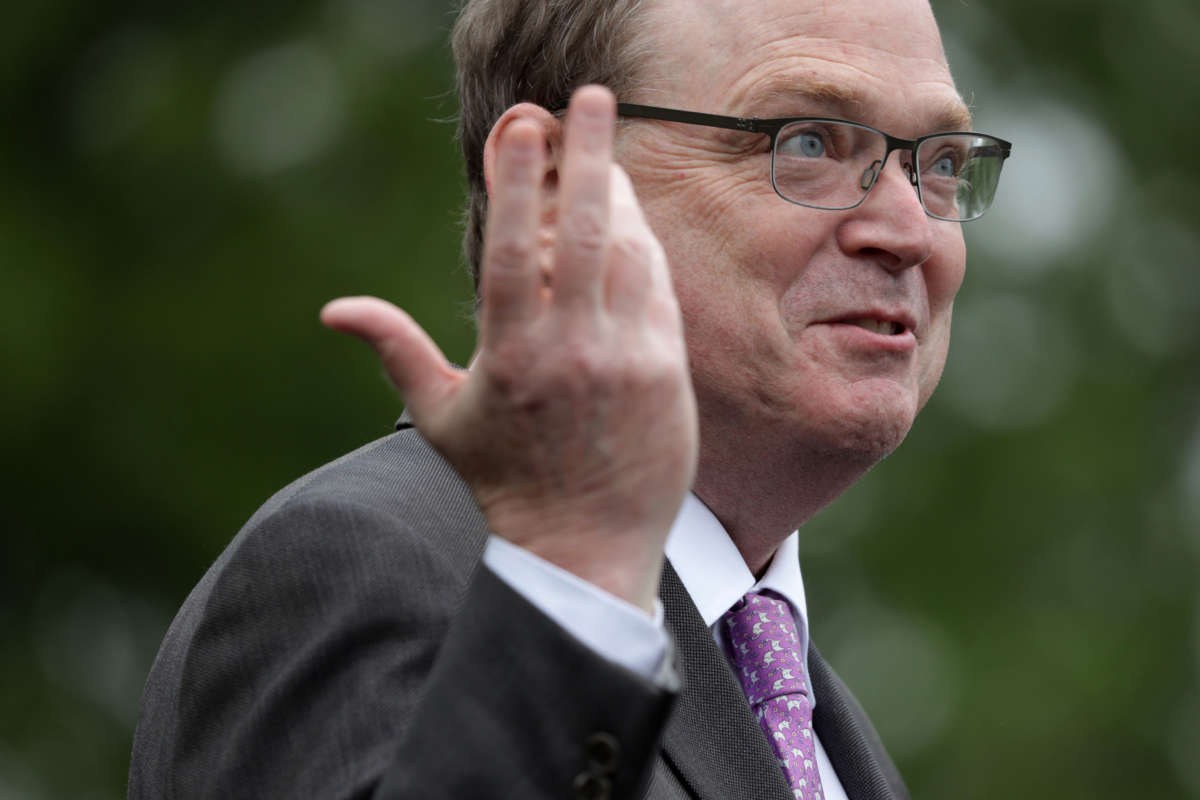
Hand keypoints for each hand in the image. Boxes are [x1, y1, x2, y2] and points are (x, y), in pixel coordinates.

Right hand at [320, 86, 696, 612]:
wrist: (585, 548)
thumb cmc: (504, 483)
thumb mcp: (440, 418)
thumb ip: (395, 350)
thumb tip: (334, 310)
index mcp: (511, 355)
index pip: (516, 247)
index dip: (517, 177)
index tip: (521, 123)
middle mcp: (573, 349)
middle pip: (586, 229)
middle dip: (589, 154)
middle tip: (590, 99)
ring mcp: (628, 358)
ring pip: (628, 251)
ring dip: (618, 196)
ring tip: (604, 161)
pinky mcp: (667, 372)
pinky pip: (657, 289)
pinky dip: (642, 249)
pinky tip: (630, 223)